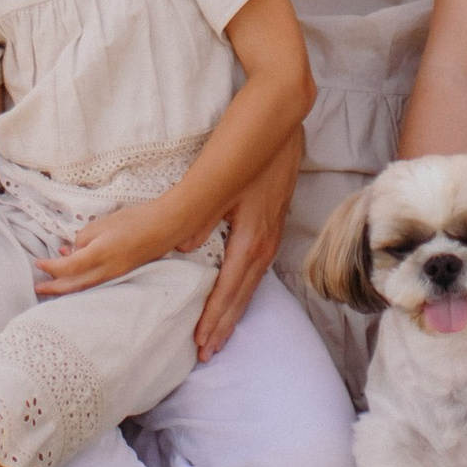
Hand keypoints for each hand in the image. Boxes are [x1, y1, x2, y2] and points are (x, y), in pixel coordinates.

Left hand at [36, 196, 177, 297]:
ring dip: (66, 285)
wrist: (163, 227)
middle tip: (37, 287)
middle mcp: (106, 271)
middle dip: (54, 288)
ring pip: (84, 287)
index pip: (68, 268)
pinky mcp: (120, 273)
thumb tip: (74, 251)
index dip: (51, 267)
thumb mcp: (101, 224)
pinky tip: (76, 267)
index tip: (39, 263)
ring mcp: (115, 275)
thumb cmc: (133, 221)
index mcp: (99, 255)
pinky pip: (96, 281)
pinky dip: (82, 278)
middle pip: (74, 286)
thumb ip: (82, 239)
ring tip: (51, 281)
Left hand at [191, 127, 301, 361]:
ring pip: (250, 280)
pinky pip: (255, 264)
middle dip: (225, 324)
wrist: (284, 112)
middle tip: (207, 354)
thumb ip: (201, 215)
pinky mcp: (271, 217)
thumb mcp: (223, 178)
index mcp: (252, 236)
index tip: (200, 346)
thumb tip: (182, 249)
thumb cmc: (252, 142)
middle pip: (243, 293)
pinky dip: (243, 285)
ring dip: (235, 308)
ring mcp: (271, 228)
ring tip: (221, 331)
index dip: (214, 318)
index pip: (229, 289)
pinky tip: (238, 285)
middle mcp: (265, 239)